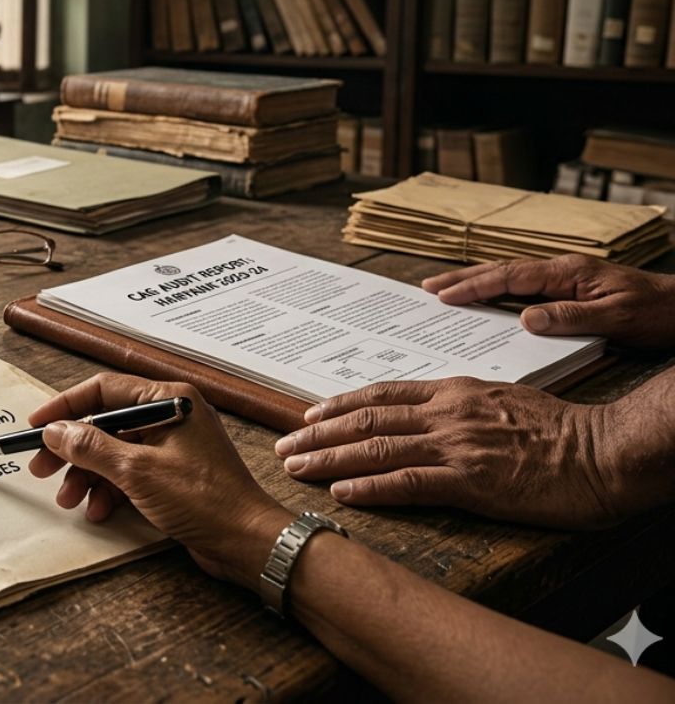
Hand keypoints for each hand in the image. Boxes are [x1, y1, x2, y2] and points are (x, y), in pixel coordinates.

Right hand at [28, 373, 292, 589]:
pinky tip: (97, 509)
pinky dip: (109, 489)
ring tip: (69, 499)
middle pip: (105, 422)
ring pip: (113, 451)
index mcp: (169, 400)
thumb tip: (55, 432)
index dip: (65, 407)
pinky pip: (129, 472)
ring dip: (87, 474)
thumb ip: (91, 447)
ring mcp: (172, 446)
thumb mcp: (137, 471)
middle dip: (71, 448)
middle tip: (41, 468)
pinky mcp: (173, 474)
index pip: (104, 390)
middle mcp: (171, 416)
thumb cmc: (205, 500)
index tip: (35, 425)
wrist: (246, 541)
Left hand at [275, 378, 624, 528]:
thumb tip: (433, 410)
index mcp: (454, 393)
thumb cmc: (562, 430)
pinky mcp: (471, 482)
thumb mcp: (504, 400)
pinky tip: (341, 493)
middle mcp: (447, 414)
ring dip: (328, 460)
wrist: (603, 452)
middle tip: (283, 446)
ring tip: (295, 469)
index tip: (308, 416)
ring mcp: (456, 447)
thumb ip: (463, 405)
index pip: (382, 396)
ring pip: (376, 450)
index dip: (339, 406)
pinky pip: (408, 484)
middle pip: (367, 421)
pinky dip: (370, 488)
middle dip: (318, 435)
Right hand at [422, 254, 674, 348]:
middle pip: (503, 272)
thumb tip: (525, 319)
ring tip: (445, 292)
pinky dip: (498, 295)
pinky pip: (525, 292)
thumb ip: (571, 317)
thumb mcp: (616, 317)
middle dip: (463, 279)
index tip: (443, 295)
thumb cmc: (657, 312)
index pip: (511, 277)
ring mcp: (566, 281)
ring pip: (511, 280)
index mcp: (569, 273)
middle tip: (427, 288)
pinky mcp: (570, 293)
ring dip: (477, 285)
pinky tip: (487, 304)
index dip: (474, 286)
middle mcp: (563, 272)